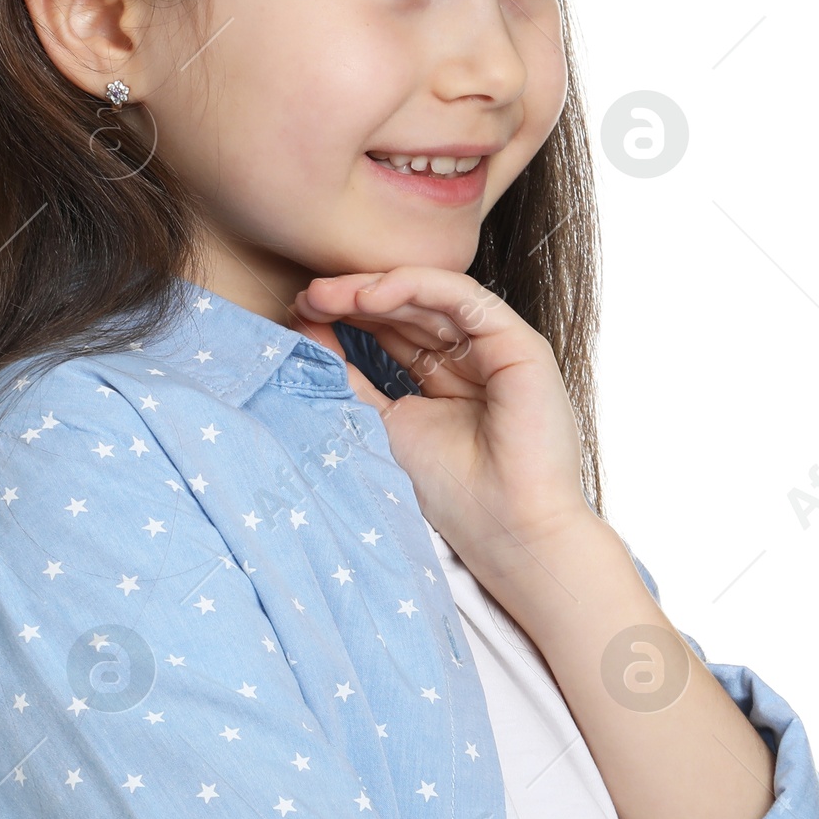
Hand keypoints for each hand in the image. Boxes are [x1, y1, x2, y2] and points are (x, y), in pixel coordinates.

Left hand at [292, 266, 591, 573]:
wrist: (511, 532)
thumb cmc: (455, 495)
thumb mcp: (383, 426)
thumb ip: (351, 381)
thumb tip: (305, 332)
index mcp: (446, 378)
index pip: (392, 329)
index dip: (346, 316)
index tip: (298, 315)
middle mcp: (473, 357)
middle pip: (408, 308)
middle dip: (353, 298)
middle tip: (304, 298)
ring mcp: (498, 348)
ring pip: (431, 295)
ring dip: (374, 288)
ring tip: (326, 295)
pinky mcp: (519, 344)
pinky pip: (462, 297)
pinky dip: (415, 286)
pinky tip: (369, 296)